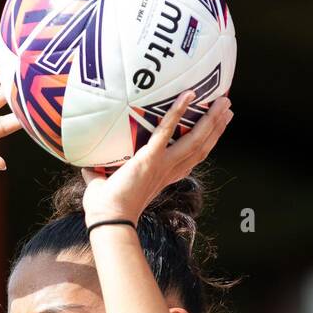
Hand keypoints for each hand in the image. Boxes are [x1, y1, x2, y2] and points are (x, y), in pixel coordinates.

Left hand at [81, 92, 232, 223]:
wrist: (107, 218)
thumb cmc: (105, 207)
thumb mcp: (104, 184)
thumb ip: (98, 172)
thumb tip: (84, 165)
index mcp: (163, 177)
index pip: (190, 158)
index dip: (205, 142)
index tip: (215, 130)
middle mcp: (169, 170)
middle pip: (201, 146)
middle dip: (216, 127)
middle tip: (227, 109)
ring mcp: (162, 164)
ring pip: (195, 139)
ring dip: (210, 119)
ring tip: (223, 102)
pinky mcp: (150, 157)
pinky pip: (167, 130)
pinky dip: (178, 112)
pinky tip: (188, 95)